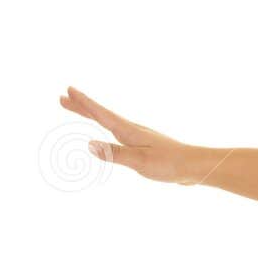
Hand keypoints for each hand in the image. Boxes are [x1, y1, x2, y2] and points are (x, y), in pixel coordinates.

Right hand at [59, 86, 200, 184]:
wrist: (194, 166)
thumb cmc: (169, 164)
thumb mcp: (139, 161)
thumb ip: (115, 154)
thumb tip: (89, 145)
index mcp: (129, 130)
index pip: (101, 114)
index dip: (84, 104)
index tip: (68, 90)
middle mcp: (132, 129)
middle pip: (101, 115)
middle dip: (82, 106)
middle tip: (62, 98)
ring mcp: (138, 136)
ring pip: (109, 122)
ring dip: (92, 114)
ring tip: (79, 110)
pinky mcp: (144, 144)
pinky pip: (117, 132)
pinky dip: (106, 126)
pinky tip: (109, 132)